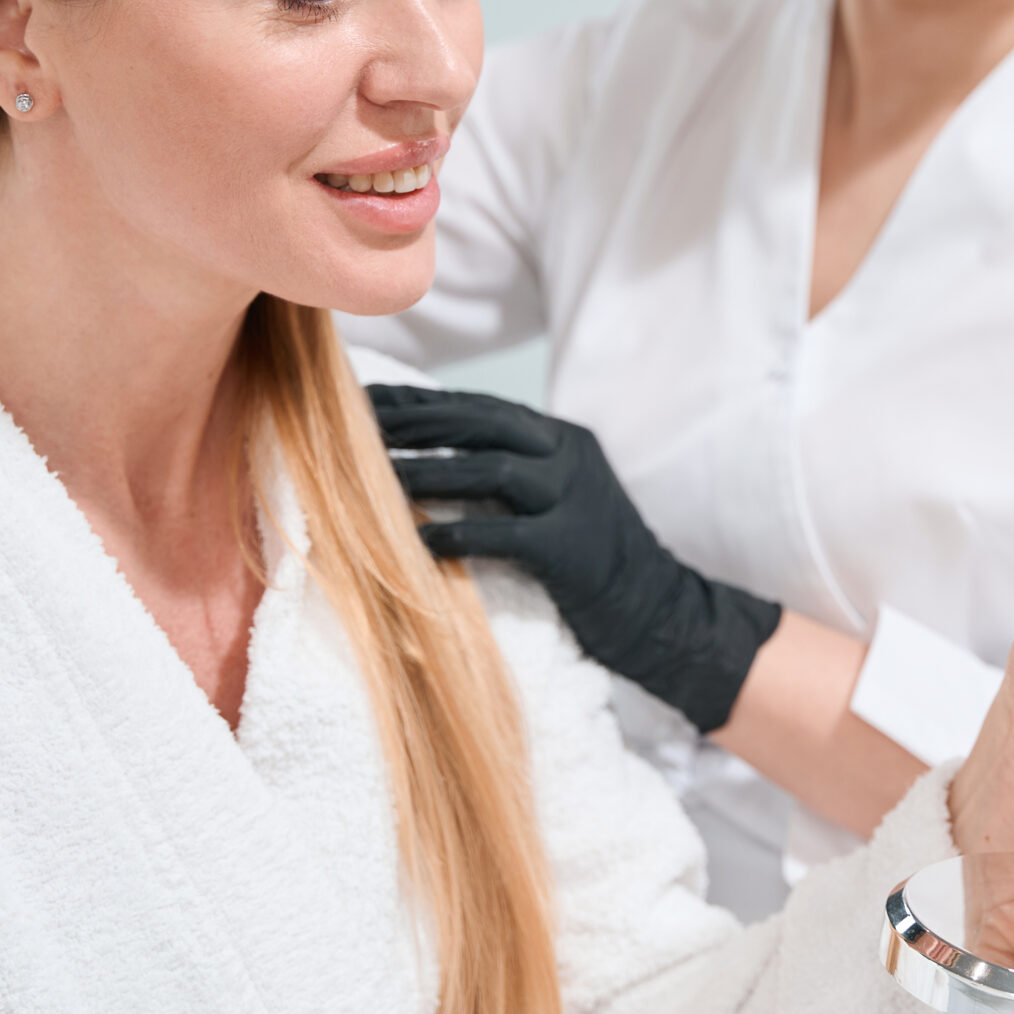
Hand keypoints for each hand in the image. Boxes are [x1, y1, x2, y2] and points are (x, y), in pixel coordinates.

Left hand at [366, 385, 780, 733]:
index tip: (367, 401)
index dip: (422, 403)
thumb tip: (436, 463)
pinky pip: (503, 532)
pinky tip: (415, 542)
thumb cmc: (597, 563)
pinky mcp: (571, 546)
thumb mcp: (562, 499)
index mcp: (563, 439)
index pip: (481, 408)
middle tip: (351, 426)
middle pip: (480, 424)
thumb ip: (516, 474)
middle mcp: (570, 455)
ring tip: (369, 478)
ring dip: (425, 471)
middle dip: (413, 423)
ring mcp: (574, 497)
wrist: (662, 613)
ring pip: (489, 468)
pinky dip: (456, 533)